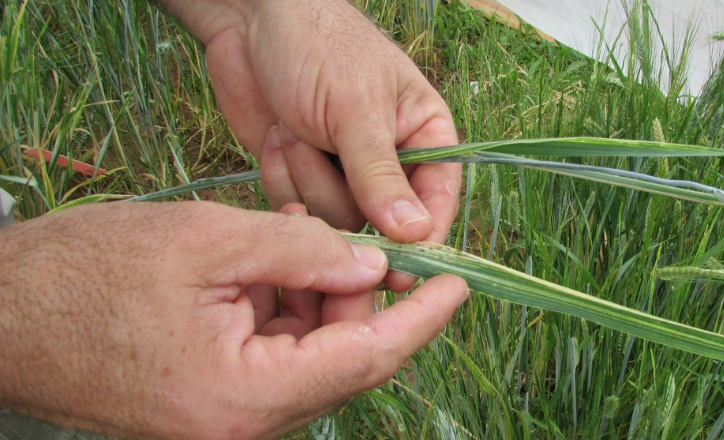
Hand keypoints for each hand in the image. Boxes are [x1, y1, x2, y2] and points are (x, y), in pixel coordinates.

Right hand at [0, 202, 467, 439]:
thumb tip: (374, 263)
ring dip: (314, 294)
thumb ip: (303, 252)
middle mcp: (242, 426)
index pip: (367, 358)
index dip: (421, 318)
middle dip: (354, 291)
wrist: (4, 316)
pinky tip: (267, 265)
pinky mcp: (212, 406)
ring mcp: (226, 421)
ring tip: (288, 237)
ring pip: (310, 353)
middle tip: (343, 233)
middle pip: (341, 356)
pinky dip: (284, 309)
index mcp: (245, 397)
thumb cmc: (88, 275)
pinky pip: (275, 357)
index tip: (458, 283)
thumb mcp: (209, 242)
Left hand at [166, 0, 460, 245]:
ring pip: (337, 221)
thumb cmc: (318, 46)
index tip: (401, 272)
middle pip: (382, 223)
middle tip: (323, 159)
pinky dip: (281, 179)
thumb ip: (382, 175)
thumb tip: (416, 234)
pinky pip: (299, 211)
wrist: (247, 23)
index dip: (423, 238)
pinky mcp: (301, 182)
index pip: (438, 201)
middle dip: (346, 198)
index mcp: (424, 136)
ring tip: (294, 129)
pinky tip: (276, 138)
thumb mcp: (356, 108)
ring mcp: (342, 175)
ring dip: (308, 179)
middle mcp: (389, 163)